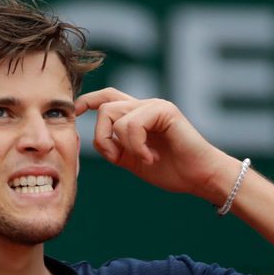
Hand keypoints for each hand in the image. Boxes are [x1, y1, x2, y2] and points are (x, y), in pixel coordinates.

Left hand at [75, 87, 232, 200]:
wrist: (199, 177)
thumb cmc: (171, 170)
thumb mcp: (132, 160)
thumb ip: (114, 147)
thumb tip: (94, 138)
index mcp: (136, 115)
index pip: (107, 97)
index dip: (87, 100)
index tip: (74, 112)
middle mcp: (144, 105)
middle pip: (105, 107)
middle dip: (101, 136)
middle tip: (117, 157)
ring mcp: (155, 105)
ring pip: (115, 116)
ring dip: (123, 145)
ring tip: (144, 159)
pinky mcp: (164, 110)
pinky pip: (132, 124)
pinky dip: (137, 146)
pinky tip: (151, 157)